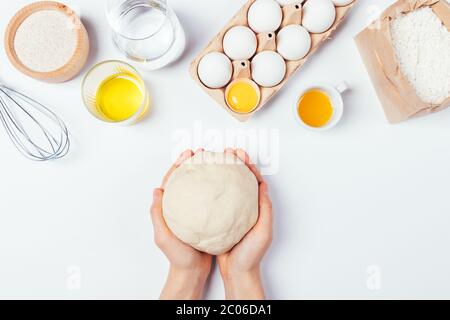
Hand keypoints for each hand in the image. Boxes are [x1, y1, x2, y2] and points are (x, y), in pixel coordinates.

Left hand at [151, 149, 211, 299]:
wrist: (192, 271)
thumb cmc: (178, 256)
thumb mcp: (163, 236)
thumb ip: (157, 214)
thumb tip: (157, 190)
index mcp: (171, 207)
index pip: (173, 179)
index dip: (179, 164)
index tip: (188, 154)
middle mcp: (185, 205)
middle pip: (190, 177)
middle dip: (196, 162)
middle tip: (204, 151)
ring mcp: (197, 209)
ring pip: (203, 185)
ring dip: (210, 171)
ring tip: (218, 160)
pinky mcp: (209, 216)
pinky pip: (214, 197)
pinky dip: (220, 187)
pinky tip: (228, 181)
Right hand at [217, 149, 272, 299]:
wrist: (237, 272)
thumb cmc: (251, 254)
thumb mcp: (263, 231)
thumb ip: (264, 209)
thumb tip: (262, 186)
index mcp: (257, 206)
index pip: (253, 179)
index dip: (247, 164)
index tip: (240, 154)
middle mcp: (245, 206)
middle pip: (239, 178)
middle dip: (234, 162)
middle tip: (226, 151)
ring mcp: (231, 211)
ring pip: (226, 186)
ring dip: (221, 171)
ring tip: (213, 160)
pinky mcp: (220, 218)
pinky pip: (215, 199)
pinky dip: (210, 188)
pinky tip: (202, 182)